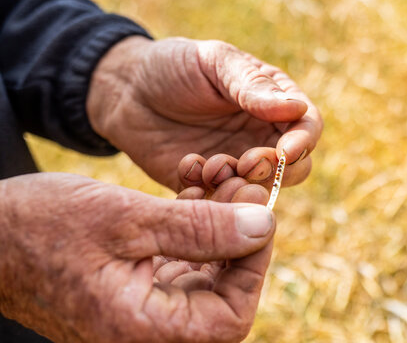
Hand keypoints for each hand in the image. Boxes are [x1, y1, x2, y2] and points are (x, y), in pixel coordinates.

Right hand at [0, 173, 273, 342]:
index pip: (230, 317)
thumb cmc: (42, 226)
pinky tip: (192, 193)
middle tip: (242, 186)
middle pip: (222, 294)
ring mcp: (141, 309)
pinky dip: (193, 229)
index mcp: (142, 329)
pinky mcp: (135, 286)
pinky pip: (181, 262)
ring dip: (218, 226)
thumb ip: (200, 228)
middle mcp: (145, 329)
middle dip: (239, 237)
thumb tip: (263, 227)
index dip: (254, 266)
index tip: (260, 216)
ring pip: (205, 273)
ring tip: (217, 180)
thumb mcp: (127, 218)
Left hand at [87, 36, 322, 190]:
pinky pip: (222, 202)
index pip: (307, 125)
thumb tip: (296, 108)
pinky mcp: (209, 186)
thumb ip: (252, 86)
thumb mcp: (214, 62)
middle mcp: (261, 137)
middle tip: (244, 162)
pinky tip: (188, 169)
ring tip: (209, 165)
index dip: (303, 141)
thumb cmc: (174, 66)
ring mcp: (236, 164)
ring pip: (260, 190)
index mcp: (273, 103)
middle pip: (294, 167)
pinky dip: (210, 193)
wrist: (127, 91)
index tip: (285, 151)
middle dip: (273, 170)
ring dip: (240, 184)